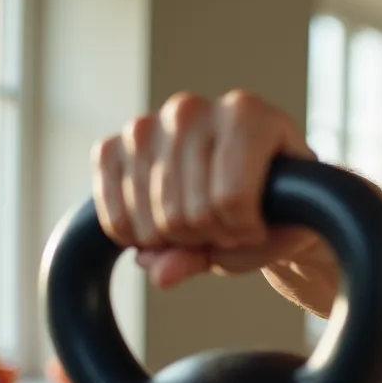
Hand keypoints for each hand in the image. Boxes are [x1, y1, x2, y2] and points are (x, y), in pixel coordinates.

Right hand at [90, 90, 321, 288]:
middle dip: (211, 238)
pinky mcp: (111, 147)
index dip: (245, 232)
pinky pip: (113, 216)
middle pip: (189, 212)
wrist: (245, 185)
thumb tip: (161, 273)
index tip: (258, 229)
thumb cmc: (270, 207)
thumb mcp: (270, 234)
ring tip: (201, 225)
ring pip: (152, 220)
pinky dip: (136, 238)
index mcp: (247, 114)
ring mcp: (146, 125)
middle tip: (227, 228)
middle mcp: (191, 109)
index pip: (231, 197)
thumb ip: (228, 256)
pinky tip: (162, 230)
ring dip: (176, 242)